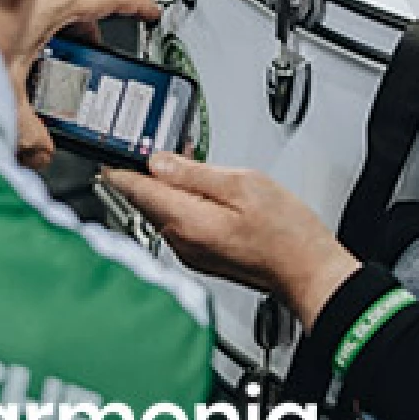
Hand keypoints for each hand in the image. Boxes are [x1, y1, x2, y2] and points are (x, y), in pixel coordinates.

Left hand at [11, 0, 160, 169]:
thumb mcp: (5, 97)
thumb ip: (31, 133)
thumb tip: (38, 151)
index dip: (137, 5)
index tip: (148, 12)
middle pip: (72, 7)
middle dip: (80, 38)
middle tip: (87, 64)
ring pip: (34, 10)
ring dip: (38, 40)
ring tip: (29, 76)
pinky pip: (4, 12)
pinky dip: (7, 36)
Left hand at [105, 155, 360, 330]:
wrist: (307, 271)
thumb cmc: (286, 234)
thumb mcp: (243, 184)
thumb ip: (195, 172)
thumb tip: (160, 162)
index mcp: (185, 220)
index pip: (134, 189)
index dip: (119, 165)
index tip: (111, 150)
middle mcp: (180, 242)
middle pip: (145, 201)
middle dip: (147, 172)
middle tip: (158, 147)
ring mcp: (190, 253)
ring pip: (162, 213)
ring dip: (167, 188)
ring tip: (186, 164)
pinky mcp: (202, 257)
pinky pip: (180, 225)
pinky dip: (182, 205)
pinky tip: (202, 192)